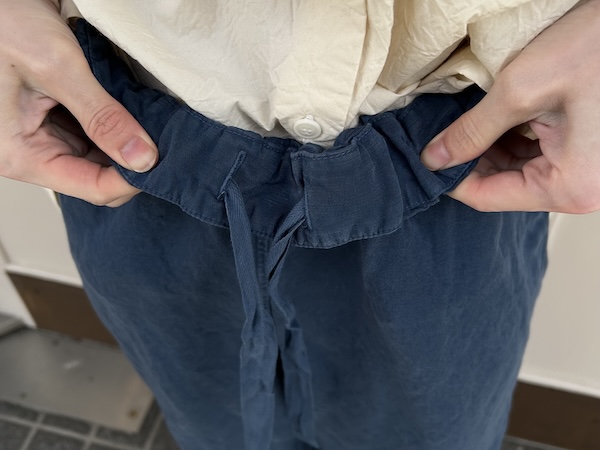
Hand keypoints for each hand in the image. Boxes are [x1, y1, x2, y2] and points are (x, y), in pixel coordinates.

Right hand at [0, 0, 156, 205]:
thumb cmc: (5, 22)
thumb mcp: (58, 68)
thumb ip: (102, 116)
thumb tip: (141, 157)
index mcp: (20, 154)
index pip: (92, 188)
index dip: (132, 179)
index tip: (162, 161)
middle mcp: (31, 151)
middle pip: (99, 176)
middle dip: (131, 160)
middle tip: (161, 139)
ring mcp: (44, 136)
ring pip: (101, 156)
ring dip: (126, 142)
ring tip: (147, 122)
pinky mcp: (56, 119)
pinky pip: (95, 135)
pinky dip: (116, 126)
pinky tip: (130, 111)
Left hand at [421, 0, 599, 213]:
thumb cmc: (593, 51)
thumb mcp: (520, 91)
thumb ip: (471, 130)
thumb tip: (434, 158)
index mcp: (569, 186)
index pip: (488, 198)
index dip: (451, 180)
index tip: (426, 160)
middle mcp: (578, 187)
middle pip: (501, 185)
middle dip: (468, 160)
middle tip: (438, 137)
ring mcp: (580, 169)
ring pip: (513, 168)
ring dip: (485, 147)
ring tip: (462, 123)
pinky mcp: (578, 149)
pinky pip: (531, 153)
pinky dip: (505, 137)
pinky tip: (488, 118)